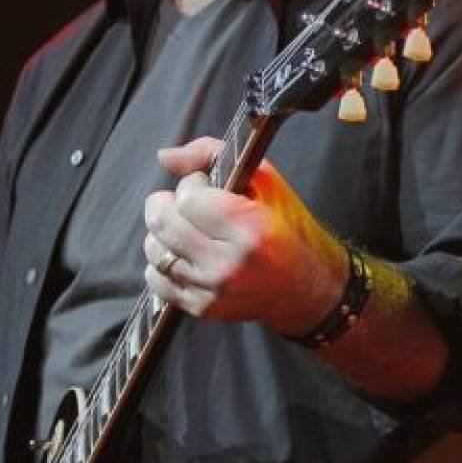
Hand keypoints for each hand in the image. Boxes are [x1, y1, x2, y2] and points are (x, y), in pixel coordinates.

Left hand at [143, 136, 343, 335]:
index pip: (188, 197)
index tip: (206, 185)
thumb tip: (164, 156)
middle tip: (188, 202)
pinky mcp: (200, 307)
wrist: (307, 287)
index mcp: (250, 230)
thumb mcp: (266, 181)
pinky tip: (186, 254)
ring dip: (164, 233)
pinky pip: (156, 279)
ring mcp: (211, 290)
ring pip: (154, 250)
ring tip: (189, 229)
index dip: (192, 184)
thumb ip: (212, 155)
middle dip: (167, 203)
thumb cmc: (289, 229)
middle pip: (163, 223)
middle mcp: (228, 264)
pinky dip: (164, 262)